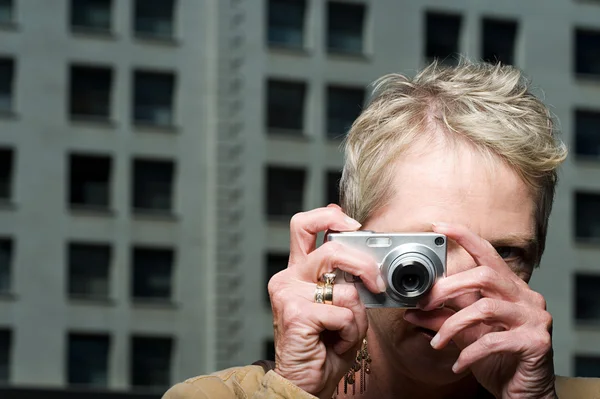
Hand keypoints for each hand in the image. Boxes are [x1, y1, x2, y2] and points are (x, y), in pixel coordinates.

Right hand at [267, 205, 384, 398]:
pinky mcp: (296, 313)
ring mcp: (288, 294)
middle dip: (363, 264)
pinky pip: (342, 313)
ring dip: (356, 313)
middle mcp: (289, 278)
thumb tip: (370, 263)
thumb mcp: (340, 306)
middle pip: (330, 248)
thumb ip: (347, 281)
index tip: (354, 225)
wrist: (306, 382)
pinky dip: (349, 331)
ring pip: (343, 287)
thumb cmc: (324, 345)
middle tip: (376, 281)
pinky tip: (335, 342)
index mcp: (298, 271)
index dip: (330, 216)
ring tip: (346, 329)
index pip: (305, 226)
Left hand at [412, 223, 555, 397]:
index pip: (487, 253)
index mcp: (510, 288)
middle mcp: (526, 297)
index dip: (464, 237)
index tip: (438, 226)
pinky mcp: (536, 342)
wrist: (525, 392)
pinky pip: (493, 340)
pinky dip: (469, 352)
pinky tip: (457, 364)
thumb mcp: (466, 334)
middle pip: (483, 276)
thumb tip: (411, 312)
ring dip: (452, 325)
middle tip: (424, 304)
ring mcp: (534, 318)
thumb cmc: (497, 358)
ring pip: (485, 308)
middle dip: (448, 288)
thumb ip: (441, 319)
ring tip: (437, 343)